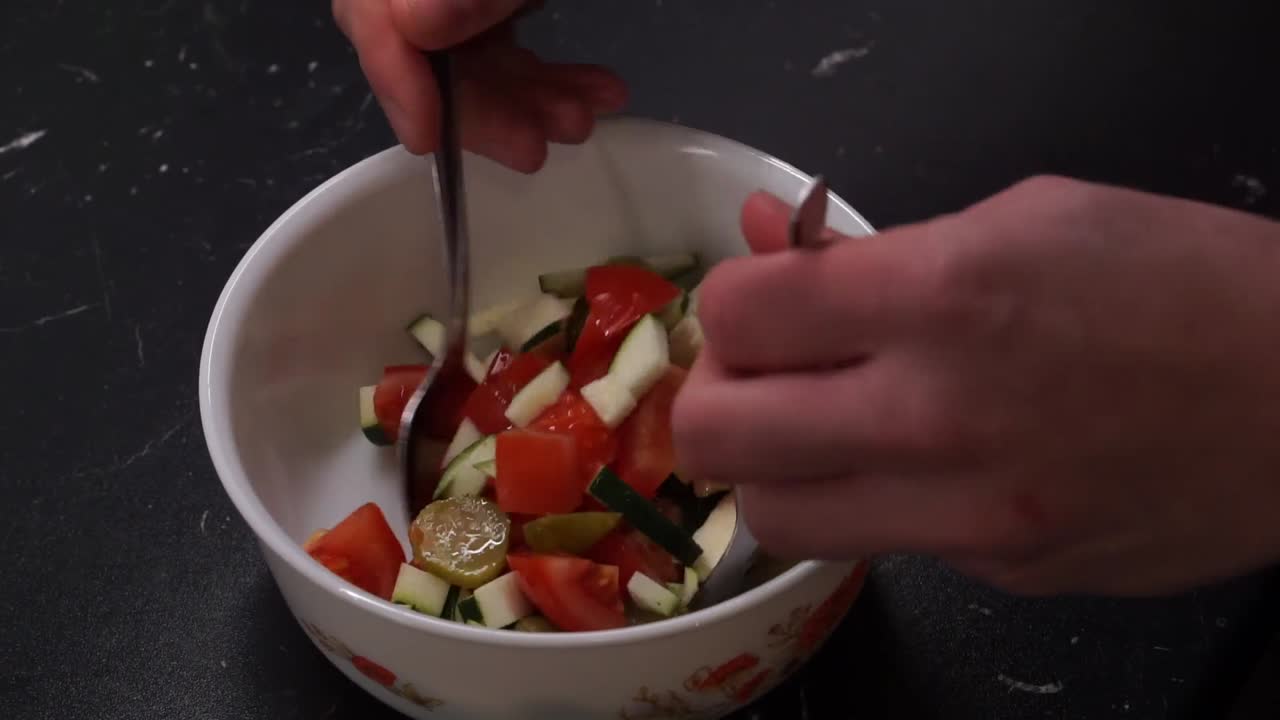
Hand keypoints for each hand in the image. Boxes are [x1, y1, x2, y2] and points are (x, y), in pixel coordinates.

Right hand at [333, 0, 626, 170]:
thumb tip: (419, 25)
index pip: (368, 17)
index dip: (395, 82)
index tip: (426, 139)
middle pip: (423, 54)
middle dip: (486, 109)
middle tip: (533, 150)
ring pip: (472, 59)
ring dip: (529, 100)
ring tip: (581, 119)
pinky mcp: (489, 2)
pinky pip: (504, 44)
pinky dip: (547, 74)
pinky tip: (597, 90)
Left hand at [673, 176, 1279, 595]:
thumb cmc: (1181, 280)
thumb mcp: (1024, 217)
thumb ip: (870, 245)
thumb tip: (765, 242)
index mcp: (945, 296)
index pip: (739, 311)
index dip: (732, 299)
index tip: (764, 300)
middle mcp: (940, 418)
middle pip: (718, 435)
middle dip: (717, 393)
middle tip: (760, 372)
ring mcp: (970, 517)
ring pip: (774, 519)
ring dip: (770, 467)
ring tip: (817, 427)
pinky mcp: (1000, 574)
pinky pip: (880, 544)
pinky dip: (873, 500)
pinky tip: (925, 461)